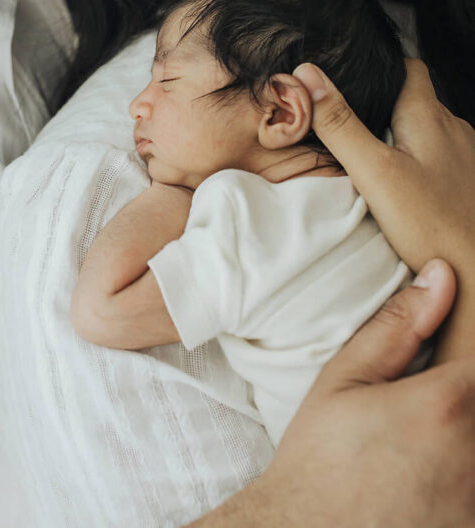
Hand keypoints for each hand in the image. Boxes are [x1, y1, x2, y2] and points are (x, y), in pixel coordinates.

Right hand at [188, 260, 474, 526]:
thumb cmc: (321, 460)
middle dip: (464, 393)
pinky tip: (429, 475)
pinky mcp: (474, 526)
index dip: (468, 354)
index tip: (447, 364)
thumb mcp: (345, 381)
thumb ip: (398, 327)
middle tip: (424, 407)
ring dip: (464, 434)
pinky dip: (462, 472)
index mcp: (448, 404)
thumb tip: (443, 276)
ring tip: (423, 439)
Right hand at [293, 58, 474, 276]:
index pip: (409, 66)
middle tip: (346, 122)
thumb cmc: (433, 229)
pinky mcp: (466, 186)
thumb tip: (307, 76)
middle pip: (415, 99)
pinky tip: (399, 189)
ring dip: (400, 137)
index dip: (380, 67)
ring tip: (369, 156)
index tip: (351, 79)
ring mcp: (465, 159)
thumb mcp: (373, 172)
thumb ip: (339, 124)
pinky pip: (437, 161)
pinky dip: (416, 164)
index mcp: (429, 116)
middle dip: (382, 105)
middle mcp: (454, 130)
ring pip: (426, 132)